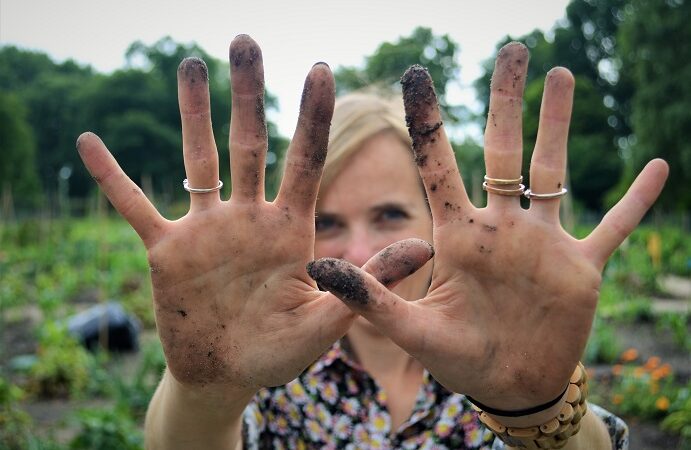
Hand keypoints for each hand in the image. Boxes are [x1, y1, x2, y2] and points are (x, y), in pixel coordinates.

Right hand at [76, 36, 432, 394]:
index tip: (321, 69)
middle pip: (249, 144)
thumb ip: (367, 283)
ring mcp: (206, 230)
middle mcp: (248, 219)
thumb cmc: (279, 352)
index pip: (305, 163)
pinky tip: (88, 143)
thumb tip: (423, 246)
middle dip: (249, 95)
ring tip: (189, 64)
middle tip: (247, 42)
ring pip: (198, 160)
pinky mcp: (167, 250)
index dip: (312, 118)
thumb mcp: (327, 321)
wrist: (228, 375)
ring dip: (192, 114)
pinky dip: (113, 178)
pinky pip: (135, 207)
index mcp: (289, 230)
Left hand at [308, 42, 668, 409]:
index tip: (416, 73)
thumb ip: (372, 298)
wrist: (508, 387)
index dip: (427, 121)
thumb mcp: (410, 330)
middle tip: (512, 50)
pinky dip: (636, 202)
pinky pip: (615, 227)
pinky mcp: (581, 268)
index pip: (437, 166)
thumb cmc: (458, 359)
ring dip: (559, 126)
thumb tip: (321, 269)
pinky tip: (657, 167)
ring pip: (553, 172)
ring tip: (561, 76)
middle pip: (503, 151)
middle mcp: (500, 228)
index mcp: (458, 236)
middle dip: (507, 102)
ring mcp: (543, 243)